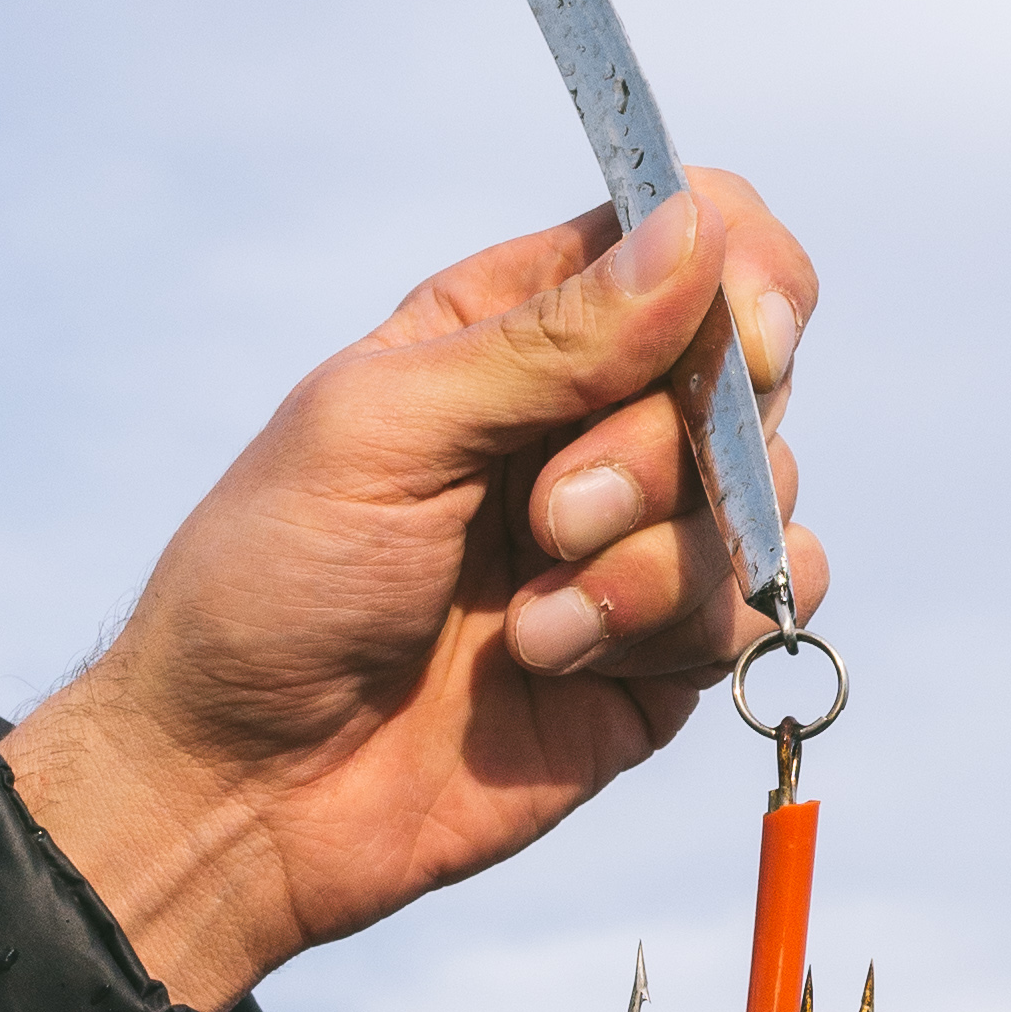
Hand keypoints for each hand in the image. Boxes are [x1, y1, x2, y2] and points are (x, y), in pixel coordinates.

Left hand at [0, 172, 826, 1011]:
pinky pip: (762, 611)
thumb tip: (701, 222)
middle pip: (748, 372)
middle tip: (545, 518)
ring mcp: (635, 539)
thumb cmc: (273, 586)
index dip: (741, 276)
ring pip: (764, 498)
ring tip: (527, 624)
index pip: (694, 235)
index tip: (737, 339)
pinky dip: (677, 634)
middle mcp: (591, 420)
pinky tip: (559, 665)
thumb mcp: (386, 431)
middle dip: (665, 449)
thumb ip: (553, 340)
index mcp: (517, 328)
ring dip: (653, 563)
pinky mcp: (660, 655)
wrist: (246, 790)